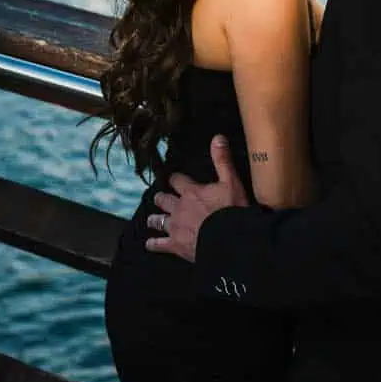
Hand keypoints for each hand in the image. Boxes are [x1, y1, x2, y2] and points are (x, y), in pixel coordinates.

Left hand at [145, 136, 249, 261]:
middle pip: (164, 199)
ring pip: (159, 220)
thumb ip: (222, 160)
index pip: (177, 181)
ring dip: (155, 219)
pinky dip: (153, 244)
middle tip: (159, 197)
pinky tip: (149, 244)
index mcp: (191, 192)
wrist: (227, 239)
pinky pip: (159, 244)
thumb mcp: (231, 182)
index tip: (174, 178)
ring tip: (151, 219)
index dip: (175, 179)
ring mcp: (175, 227)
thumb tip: (217, 136)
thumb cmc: (231, 210)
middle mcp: (179, 208)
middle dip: (161, 198)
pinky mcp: (175, 245)